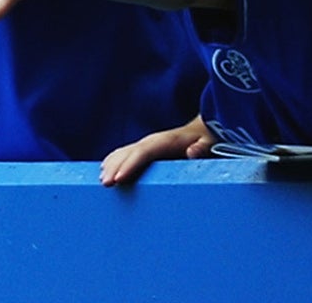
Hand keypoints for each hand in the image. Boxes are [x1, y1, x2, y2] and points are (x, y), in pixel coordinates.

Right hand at [98, 116, 212, 186]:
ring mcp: (148, 144)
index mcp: (165, 141)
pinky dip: (113, 160)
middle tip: (105, 184)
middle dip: (115, 167)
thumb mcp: (209, 142)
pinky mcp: (147, 149)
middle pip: (128, 153)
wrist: (205, 128)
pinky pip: (126, 153)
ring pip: (124, 152)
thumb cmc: (208, 139)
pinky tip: (105, 168)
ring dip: (111, 164)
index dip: (130, 164)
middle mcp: (152, 141)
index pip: (143, 152)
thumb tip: (192, 152)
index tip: (118, 178)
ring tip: (102, 180)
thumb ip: (202, 147)